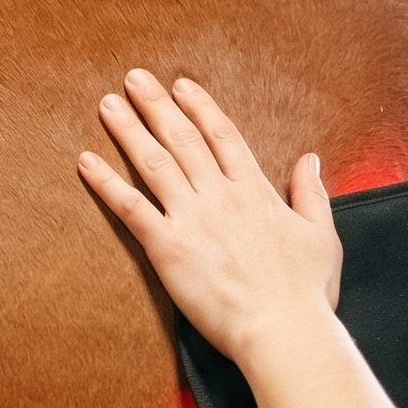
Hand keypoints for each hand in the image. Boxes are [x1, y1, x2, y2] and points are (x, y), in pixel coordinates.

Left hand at [78, 69, 341, 362]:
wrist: (283, 329)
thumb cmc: (304, 292)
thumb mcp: (321, 234)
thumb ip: (313, 192)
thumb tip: (310, 160)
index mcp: (255, 192)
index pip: (222, 136)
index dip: (200, 108)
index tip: (182, 86)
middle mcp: (221, 196)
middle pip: (183, 139)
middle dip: (156, 105)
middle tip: (134, 79)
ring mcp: (192, 219)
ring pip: (154, 162)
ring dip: (129, 130)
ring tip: (108, 104)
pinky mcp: (168, 247)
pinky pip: (131, 207)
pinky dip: (107, 183)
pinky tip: (86, 162)